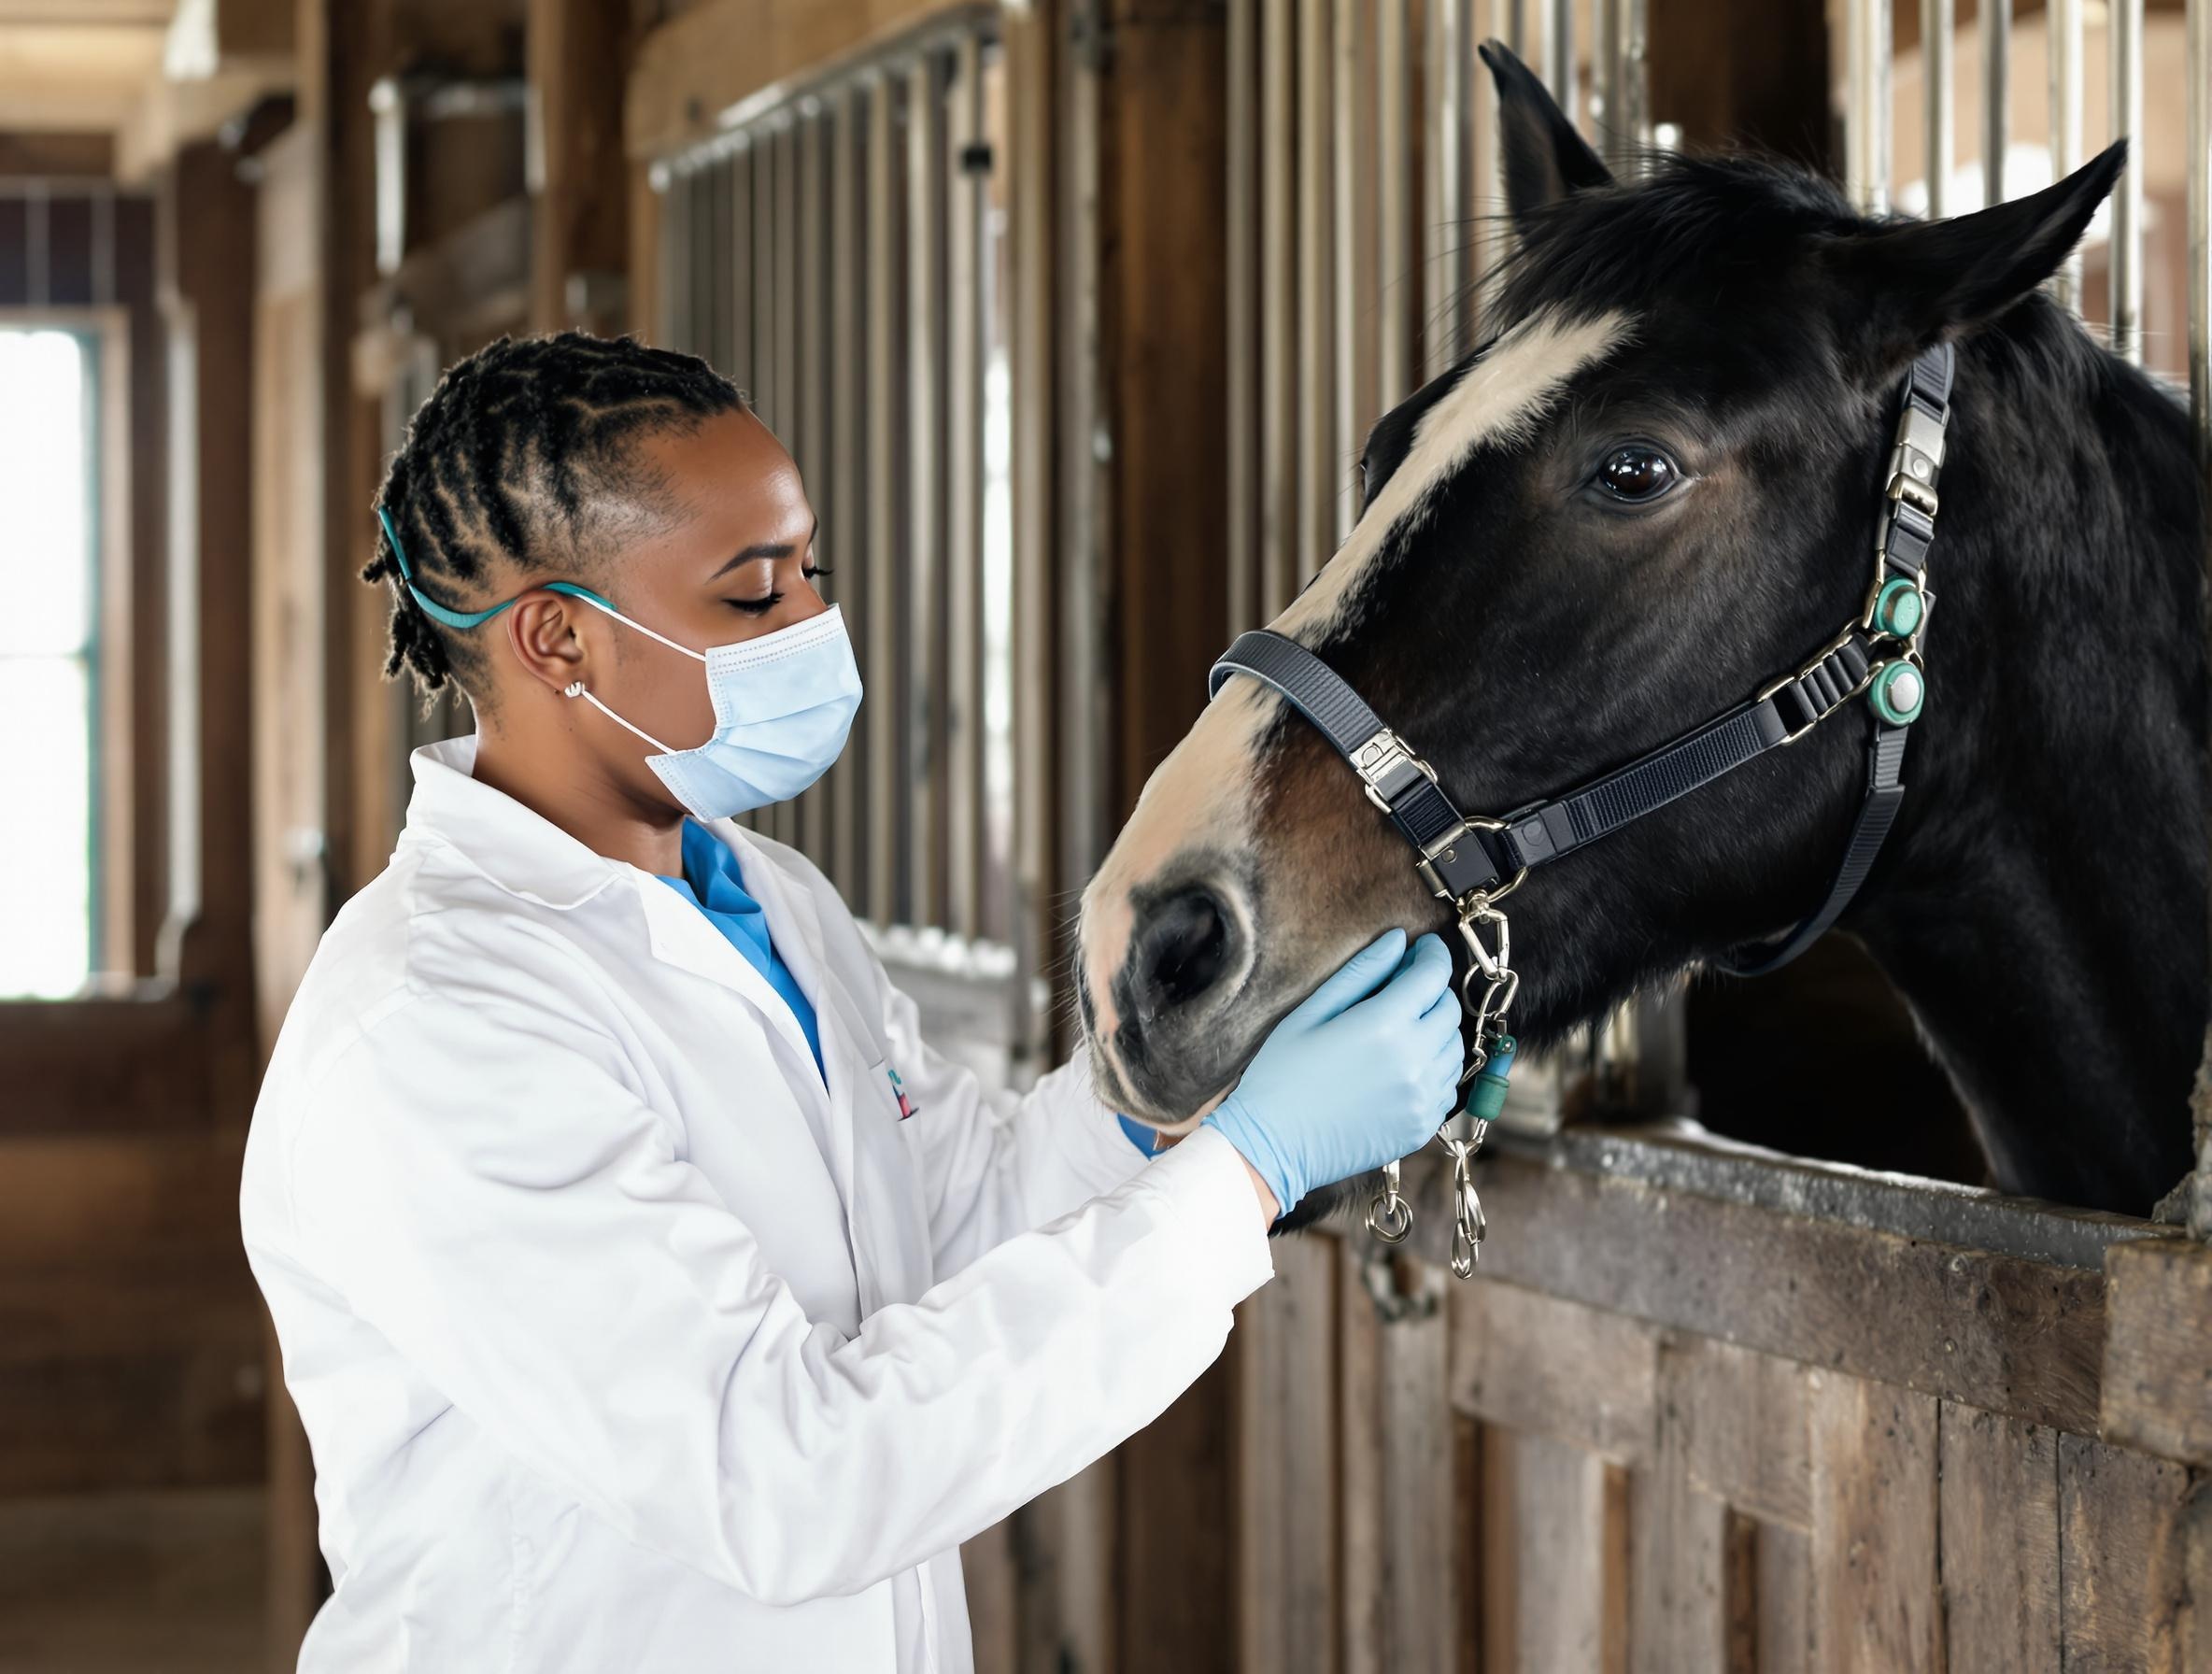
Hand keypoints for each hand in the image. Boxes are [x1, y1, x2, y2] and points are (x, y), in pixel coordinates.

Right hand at [1203, 930, 1461, 1217]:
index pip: (1433, 975)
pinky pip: (1449, 1086)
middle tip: (1406, 986)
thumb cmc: (1282, 1076)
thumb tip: (1397, 940)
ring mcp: (1422, 1098)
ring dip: (1437, 1029)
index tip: (1423, 947)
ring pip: (1455, 1048)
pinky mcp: (1422, 1126)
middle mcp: (1414, 1061)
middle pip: (1449, 1009)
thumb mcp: (1311, 1013)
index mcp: (1385, 1025)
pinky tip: (1404, 1066)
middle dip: (1433, 990)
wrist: (1274, 1146)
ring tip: (1404, 1027)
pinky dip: (1436, 1068)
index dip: (1432, 953)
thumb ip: (1361, 972)